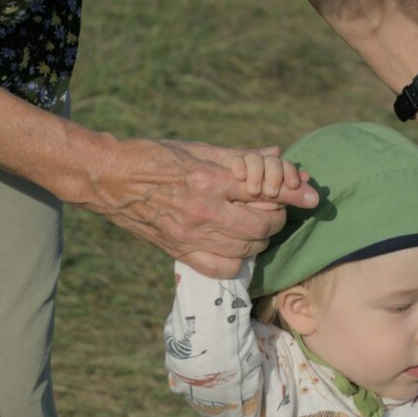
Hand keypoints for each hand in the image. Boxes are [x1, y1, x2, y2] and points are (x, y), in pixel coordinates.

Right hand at [79, 136, 317, 274]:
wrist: (110, 180)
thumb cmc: (154, 157)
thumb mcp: (197, 149)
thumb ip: (239, 156)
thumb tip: (276, 153)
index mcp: (208, 179)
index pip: (265, 190)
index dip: (291, 193)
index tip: (307, 195)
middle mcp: (203, 211)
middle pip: (262, 224)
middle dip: (276, 217)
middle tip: (272, 208)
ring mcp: (191, 236)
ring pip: (248, 247)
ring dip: (260, 237)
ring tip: (255, 224)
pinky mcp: (180, 252)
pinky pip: (223, 267)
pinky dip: (238, 259)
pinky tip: (237, 247)